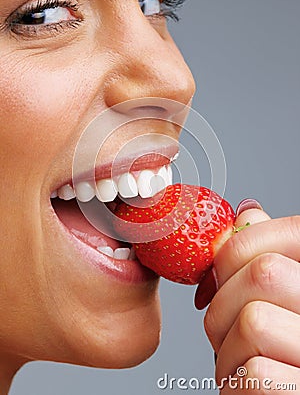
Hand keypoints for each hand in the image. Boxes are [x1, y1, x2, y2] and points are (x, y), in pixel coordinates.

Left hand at [197, 205, 299, 392]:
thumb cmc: (278, 348)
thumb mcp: (281, 292)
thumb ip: (269, 252)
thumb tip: (249, 214)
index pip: (284, 232)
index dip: (237, 248)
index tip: (222, 271)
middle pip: (263, 273)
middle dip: (226, 300)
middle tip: (230, 323)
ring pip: (253, 320)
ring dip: (227, 347)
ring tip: (242, 357)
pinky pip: (254, 372)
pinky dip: (237, 381)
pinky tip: (251, 384)